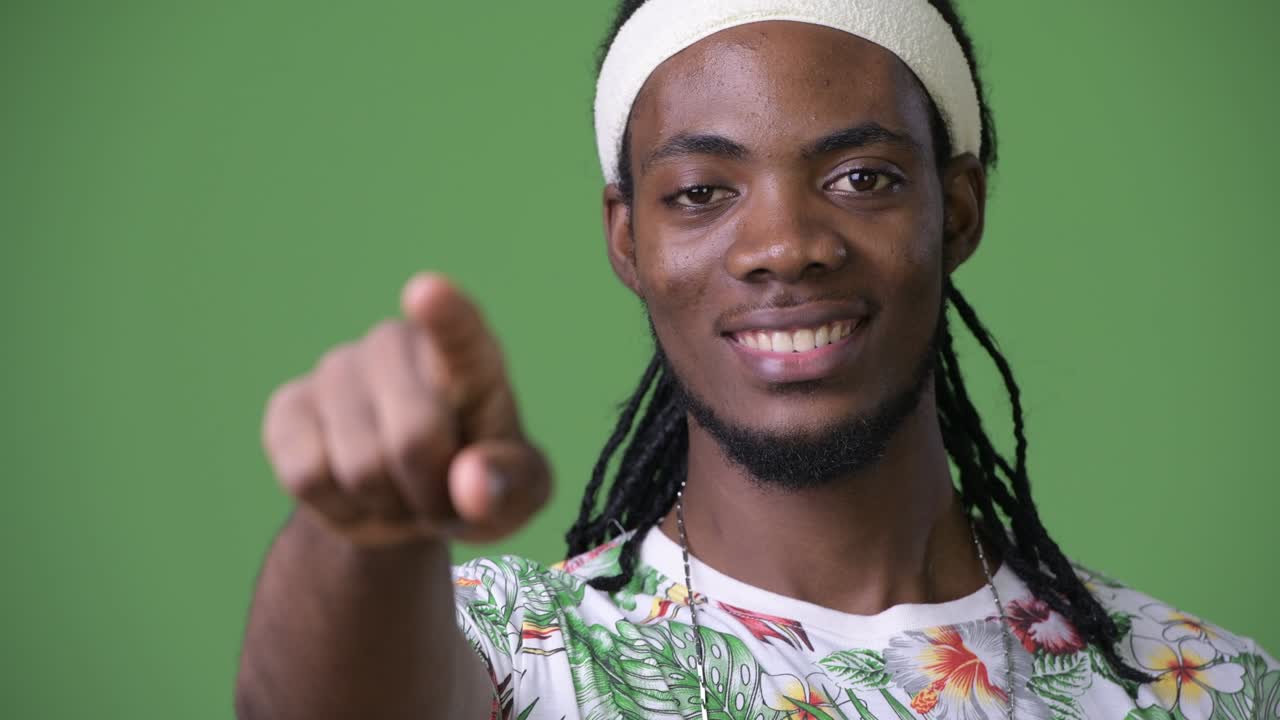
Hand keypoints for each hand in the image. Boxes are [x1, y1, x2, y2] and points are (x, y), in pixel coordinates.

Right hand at [261, 273, 550, 546]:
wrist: (406, 499)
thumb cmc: (476, 482)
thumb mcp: (519, 491)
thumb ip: (511, 485)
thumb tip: (471, 487)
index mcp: (470, 356)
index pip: (460, 331)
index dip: (444, 314)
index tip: (426, 293)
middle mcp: (398, 344)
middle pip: (414, 440)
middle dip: (430, 492)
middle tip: (439, 497)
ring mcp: (338, 367)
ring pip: (359, 468)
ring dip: (386, 505)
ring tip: (399, 491)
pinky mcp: (289, 405)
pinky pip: (309, 475)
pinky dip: (338, 507)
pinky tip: (354, 492)